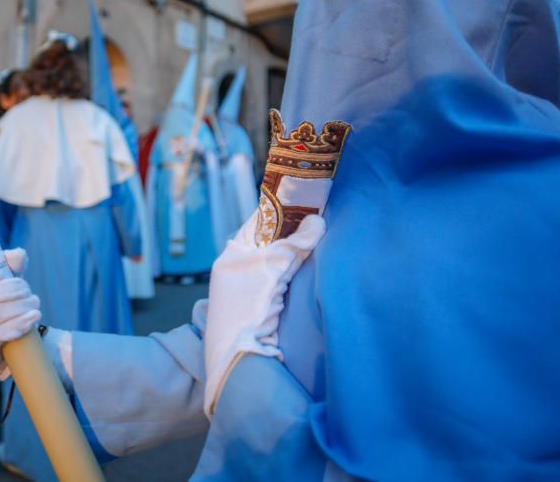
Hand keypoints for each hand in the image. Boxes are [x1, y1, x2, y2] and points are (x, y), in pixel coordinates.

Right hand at [0, 248, 40, 380]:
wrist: (4, 341)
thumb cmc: (4, 303)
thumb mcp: (8, 281)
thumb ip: (12, 265)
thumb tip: (19, 255)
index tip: (0, 274)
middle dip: (13, 291)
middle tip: (30, 292)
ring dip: (21, 307)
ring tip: (34, 304)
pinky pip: (0, 334)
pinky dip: (20, 324)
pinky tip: (32, 318)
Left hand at [203, 212, 325, 416]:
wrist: (239, 361)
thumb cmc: (244, 310)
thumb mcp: (268, 271)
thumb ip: (292, 246)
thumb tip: (318, 221)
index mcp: (232, 255)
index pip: (259, 222)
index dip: (281, 209)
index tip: (307, 198)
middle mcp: (242, 269)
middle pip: (274, 241)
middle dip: (298, 230)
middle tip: (325, 215)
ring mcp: (257, 288)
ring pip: (284, 260)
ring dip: (303, 251)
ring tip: (327, 233)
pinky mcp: (272, 306)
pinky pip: (290, 280)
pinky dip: (304, 271)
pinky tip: (321, 262)